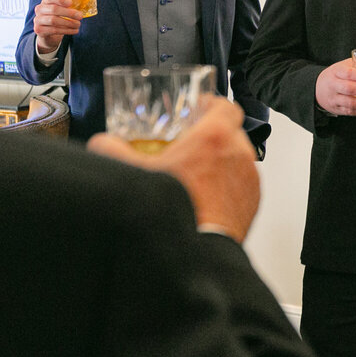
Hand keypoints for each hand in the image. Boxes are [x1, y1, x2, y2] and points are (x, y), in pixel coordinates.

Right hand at [32, 0, 81, 53]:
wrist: (48, 32)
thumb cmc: (60, 16)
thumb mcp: (66, 7)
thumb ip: (78, 0)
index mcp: (46, 0)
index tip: (71, 3)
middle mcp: (40, 8)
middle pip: (54, 9)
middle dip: (69, 13)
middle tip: (80, 16)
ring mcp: (38, 19)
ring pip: (54, 21)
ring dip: (69, 23)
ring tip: (78, 25)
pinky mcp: (39, 30)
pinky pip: (54, 30)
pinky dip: (66, 31)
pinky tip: (74, 30)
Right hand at [87, 97, 259, 242]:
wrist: (196, 251)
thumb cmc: (174, 210)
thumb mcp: (134, 174)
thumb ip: (111, 151)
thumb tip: (102, 143)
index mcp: (215, 137)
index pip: (225, 105)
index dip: (212, 105)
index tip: (201, 109)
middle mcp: (238, 153)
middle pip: (230, 133)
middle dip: (212, 137)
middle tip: (191, 146)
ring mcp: (249, 178)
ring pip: (237, 159)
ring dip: (221, 163)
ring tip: (196, 175)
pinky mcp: (253, 201)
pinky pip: (242, 184)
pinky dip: (228, 186)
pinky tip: (205, 198)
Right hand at [314, 58, 355, 115]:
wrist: (317, 88)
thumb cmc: (337, 75)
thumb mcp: (345, 65)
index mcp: (336, 71)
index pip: (349, 73)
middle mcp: (333, 85)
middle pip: (350, 89)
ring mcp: (334, 99)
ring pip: (351, 103)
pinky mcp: (336, 109)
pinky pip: (351, 112)